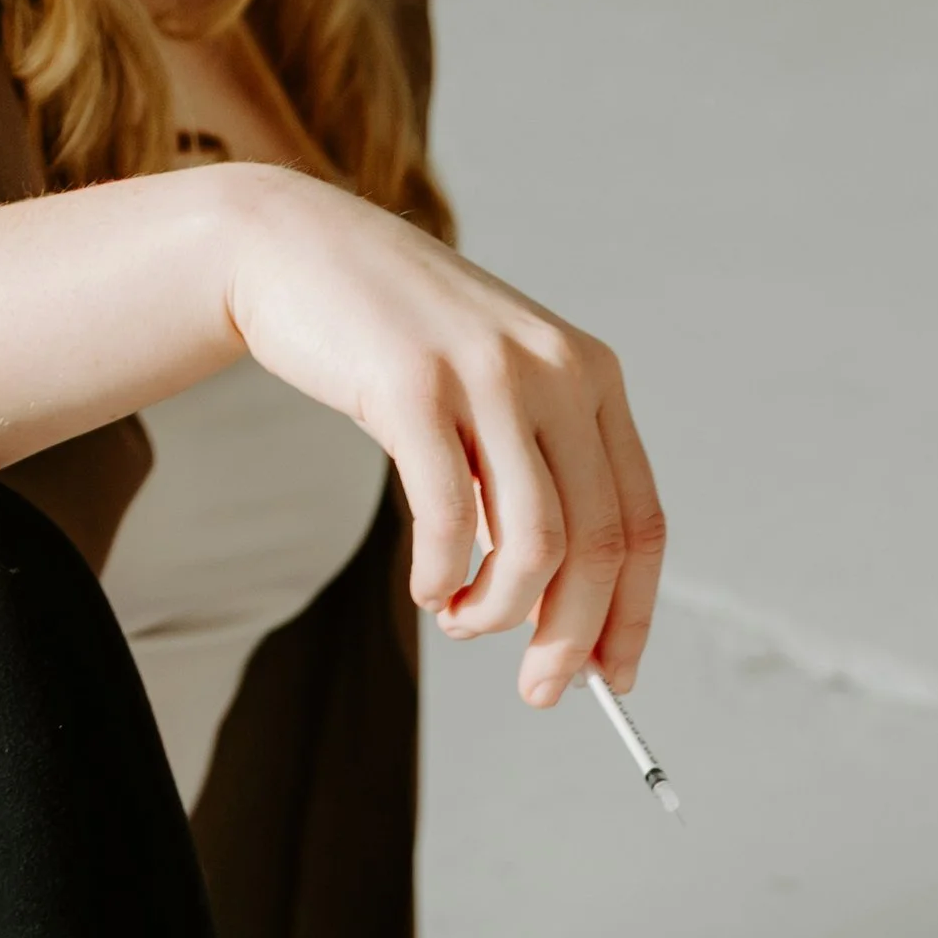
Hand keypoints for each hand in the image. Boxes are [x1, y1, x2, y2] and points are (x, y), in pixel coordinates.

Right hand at [221, 167, 664, 703]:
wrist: (296, 248)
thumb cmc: (398, 341)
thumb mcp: (495, 395)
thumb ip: (536, 480)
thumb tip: (562, 610)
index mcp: (592, 377)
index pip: (641, 522)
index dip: (632, 614)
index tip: (612, 677)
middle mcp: (557, 372)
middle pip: (598, 547)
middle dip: (570, 641)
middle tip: (539, 690)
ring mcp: (489, 374)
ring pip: (535, 547)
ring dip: (498, 613)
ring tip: (460, 622)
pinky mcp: (415, 385)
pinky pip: (451, 522)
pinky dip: (442, 577)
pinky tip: (427, 589)